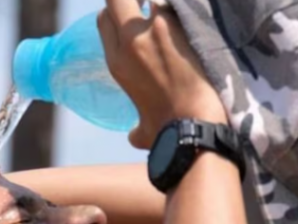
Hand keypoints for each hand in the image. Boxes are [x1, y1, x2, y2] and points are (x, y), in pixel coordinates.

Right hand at [98, 0, 227, 148]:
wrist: (195, 125)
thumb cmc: (168, 132)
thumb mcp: (143, 130)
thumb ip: (136, 128)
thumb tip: (135, 136)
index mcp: (116, 62)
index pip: (103, 18)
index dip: (115, 14)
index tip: (131, 18)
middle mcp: (131, 41)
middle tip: (146, 5)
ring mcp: (156, 29)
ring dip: (159, 5)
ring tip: (175, 19)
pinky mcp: (182, 25)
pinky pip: (179, 5)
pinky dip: (184, 11)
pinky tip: (193, 22)